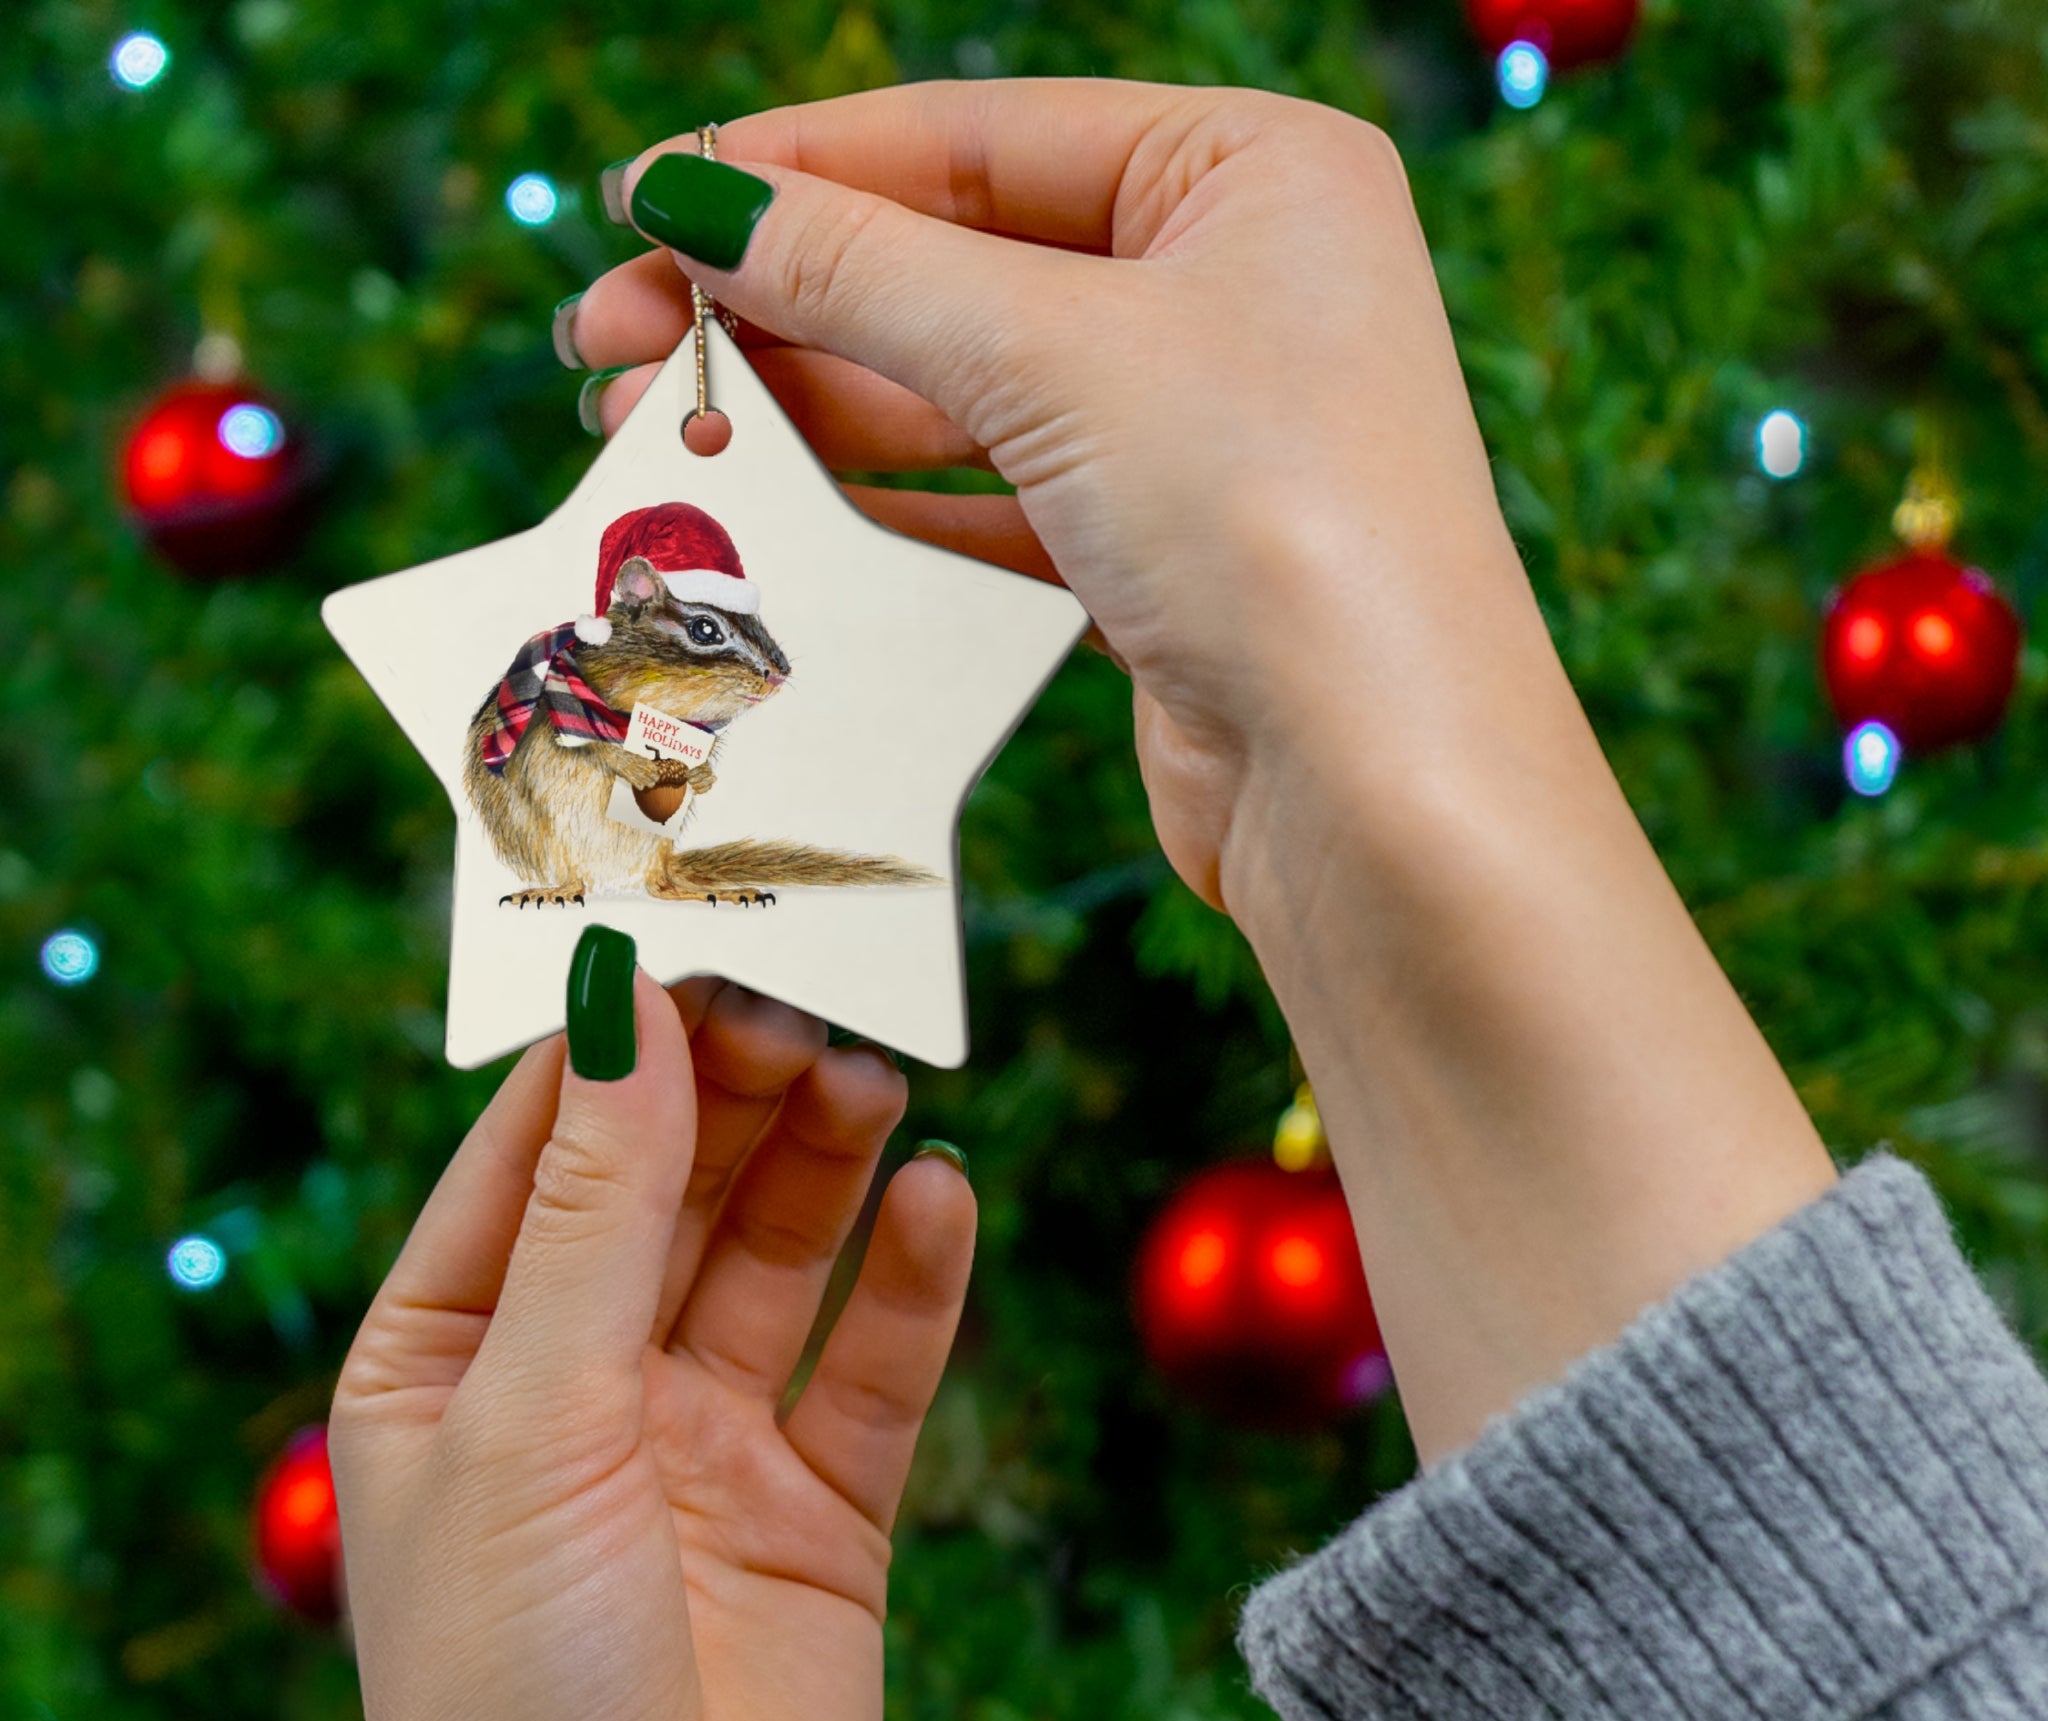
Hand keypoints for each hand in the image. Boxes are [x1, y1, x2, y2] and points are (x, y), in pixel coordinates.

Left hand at [330, 974, 973, 1720]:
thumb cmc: (513, 1700)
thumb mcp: (529, 1419)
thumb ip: (591, 1211)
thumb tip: (622, 1009)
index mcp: (450, 1360)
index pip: (534, 1153)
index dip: (611, 1047)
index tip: (691, 940)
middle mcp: (577, 1390)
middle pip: (669, 1189)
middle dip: (733, 1094)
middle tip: (809, 1003)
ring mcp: (704, 1450)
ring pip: (776, 1257)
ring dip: (825, 1164)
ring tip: (875, 1077)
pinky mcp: (820, 1514)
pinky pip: (873, 1367)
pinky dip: (912, 1281)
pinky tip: (944, 1199)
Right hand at [568, 80, 1535, 912]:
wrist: (1377, 787)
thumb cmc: (1271, 520)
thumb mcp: (1053, 353)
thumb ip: (864, 270)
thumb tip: (694, 199)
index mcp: (1252, 172)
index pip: (978, 138)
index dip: (798, 168)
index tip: (645, 202)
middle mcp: (1235, 286)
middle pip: (958, 264)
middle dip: (782, 301)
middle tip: (611, 338)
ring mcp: (1200, 430)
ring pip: (965, 393)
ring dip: (812, 409)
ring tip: (660, 425)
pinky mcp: (1164, 558)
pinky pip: (994, 503)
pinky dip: (884, 507)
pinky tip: (776, 512)